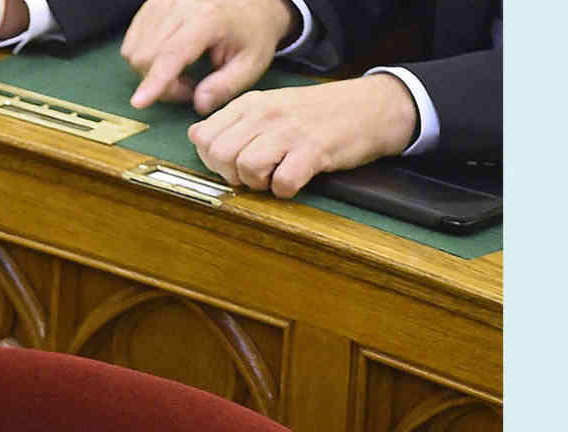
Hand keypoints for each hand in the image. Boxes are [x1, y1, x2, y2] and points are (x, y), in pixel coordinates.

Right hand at [121, 0, 294, 112]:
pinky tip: (168, 57)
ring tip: (181, 70)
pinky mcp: (152, 5)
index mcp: (208, 20)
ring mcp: (163, 3)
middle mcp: (180, 6)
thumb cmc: (251, 32)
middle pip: (146, 56)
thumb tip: (199, 104)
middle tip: (189, 86)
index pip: (171, 54)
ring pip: (134, 50)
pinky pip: (132, 41)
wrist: (252, 3)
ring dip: (151, 71)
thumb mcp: (251, 64)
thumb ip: (225, 87)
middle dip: (161, 83)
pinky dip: (144, 58)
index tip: (139, 102)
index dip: (154, 81)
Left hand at [187, 74, 418, 196]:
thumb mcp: (269, 107)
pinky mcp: (314, 151)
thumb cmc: (317, 114)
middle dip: (231, 174)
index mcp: (250, 104)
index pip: (203, 136)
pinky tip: (295, 180)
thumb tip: (196, 138)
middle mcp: (266, 114)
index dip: (211, 159)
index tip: (232, 163)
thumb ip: (232, 122)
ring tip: (276, 176)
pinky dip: (286, 190)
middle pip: (220, 154)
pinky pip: (282, 183)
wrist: (371, 106)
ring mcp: (290, 131)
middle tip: (255, 174)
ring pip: (245, 168)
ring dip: (258, 183)